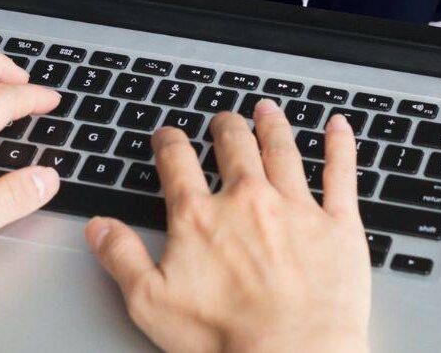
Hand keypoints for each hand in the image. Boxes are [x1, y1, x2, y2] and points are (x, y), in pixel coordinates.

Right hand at [86, 100, 370, 352]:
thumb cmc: (225, 338)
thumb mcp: (150, 302)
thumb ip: (121, 257)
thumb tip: (99, 227)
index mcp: (200, 216)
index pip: (177, 162)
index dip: (169, 143)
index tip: (167, 136)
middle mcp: (248, 199)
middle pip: (233, 146)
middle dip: (225, 127)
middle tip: (222, 119)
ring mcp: (296, 207)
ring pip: (282, 149)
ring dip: (272, 125)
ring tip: (267, 110)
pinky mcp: (338, 224)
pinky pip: (341, 173)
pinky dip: (340, 145)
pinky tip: (338, 126)